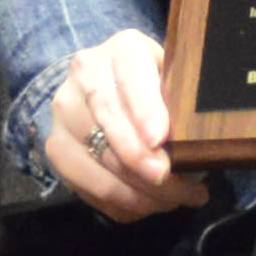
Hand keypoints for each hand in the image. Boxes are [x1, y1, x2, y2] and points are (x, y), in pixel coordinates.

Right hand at [37, 31, 207, 221]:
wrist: (102, 86)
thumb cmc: (154, 85)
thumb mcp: (173, 78)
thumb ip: (182, 99)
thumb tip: (199, 137)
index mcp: (122, 51)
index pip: (130, 81)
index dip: (144, 112)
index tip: (160, 141)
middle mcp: (83, 77)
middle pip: (111, 127)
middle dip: (144, 164)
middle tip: (182, 189)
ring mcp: (63, 114)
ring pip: (100, 164)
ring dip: (141, 193)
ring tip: (176, 200)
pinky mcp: (56, 149)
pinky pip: (88, 187)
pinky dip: (122, 204)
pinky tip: (149, 204)